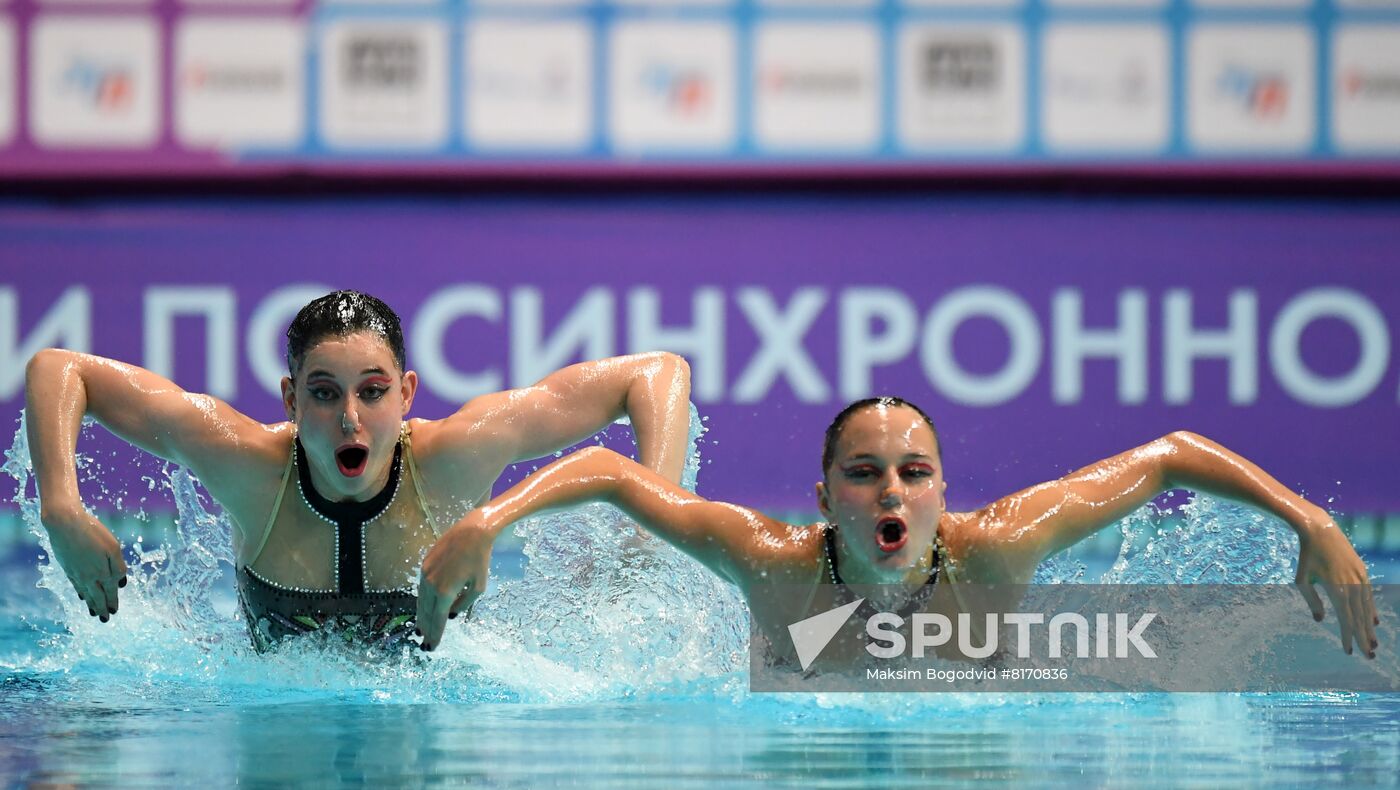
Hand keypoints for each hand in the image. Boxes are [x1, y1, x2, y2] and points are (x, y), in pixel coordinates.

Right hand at [43, 507, 127, 621]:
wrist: (65, 523)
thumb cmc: (93, 532)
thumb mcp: (113, 547)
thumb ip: (118, 567)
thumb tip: (121, 584)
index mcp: (103, 572)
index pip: (110, 591)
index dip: (112, 602)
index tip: (114, 612)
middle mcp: (89, 576)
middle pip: (97, 596)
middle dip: (101, 608)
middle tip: (105, 620)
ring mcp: (76, 572)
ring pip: (85, 592)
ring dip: (90, 603)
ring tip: (93, 613)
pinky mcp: (67, 566)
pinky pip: (75, 584)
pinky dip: (80, 591)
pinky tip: (82, 595)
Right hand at [416, 512, 495, 650]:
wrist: (471, 532)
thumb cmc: (479, 560)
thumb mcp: (478, 586)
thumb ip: (464, 604)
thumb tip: (451, 615)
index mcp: (445, 592)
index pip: (437, 619)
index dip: (435, 634)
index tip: (432, 647)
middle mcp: (431, 584)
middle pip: (426, 613)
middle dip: (426, 629)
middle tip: (425, 643)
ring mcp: (425, 574)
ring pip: (420, 601)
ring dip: (421, 616)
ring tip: (421, 630)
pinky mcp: (424, 565)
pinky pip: (421, 589)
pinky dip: (422, 601)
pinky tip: (424, 608)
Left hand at [1295, 516, 1378, 657]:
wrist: (1321, 531)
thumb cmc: (1307, 557)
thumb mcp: (1302, 580)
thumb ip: (1312, 601)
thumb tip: (1321, 620)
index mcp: (1337, 590)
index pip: (1346, 620)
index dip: (1348, 637)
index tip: (1349, 651)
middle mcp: (1352, 586)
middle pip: (1360, 618)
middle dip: (1364, 638)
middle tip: (1369, 656)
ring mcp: (1360, 579)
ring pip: (1367, 608)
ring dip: (1370, 627)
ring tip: (1373, 644)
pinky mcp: (1363, 572)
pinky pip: (1369, 596)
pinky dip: (1372, 610)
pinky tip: (1374, 622)